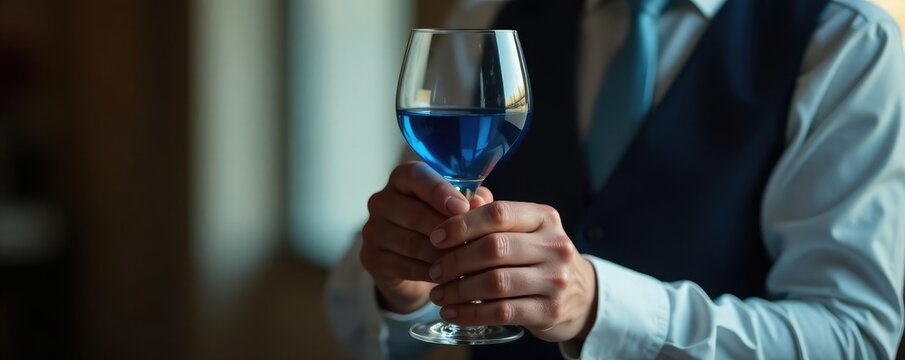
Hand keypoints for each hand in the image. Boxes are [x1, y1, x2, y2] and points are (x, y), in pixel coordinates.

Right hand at [360, 162, 491, 313]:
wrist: (413, 266)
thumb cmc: (440, 226)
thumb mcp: (457, 209)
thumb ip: (471, 200)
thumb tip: (480, 202)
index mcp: (402, 179)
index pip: (416, 176)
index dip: (440, 191)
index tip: (463, 208)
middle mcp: (381, 200)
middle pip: (415, 214)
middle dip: (448, 230)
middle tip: (474, 244)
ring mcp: (373, 230)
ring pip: (412, 243)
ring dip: (442, 255)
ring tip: (466, 262)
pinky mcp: (371, 257)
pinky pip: (405, 266)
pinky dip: (431, 272)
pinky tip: (449, 277)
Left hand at [426, 201, 596, 341]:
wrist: (580, 295)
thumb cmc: (539, 257)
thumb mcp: (525, 229)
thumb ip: (494, 215)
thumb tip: (464, 200)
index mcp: (544, 217)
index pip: (498, 214)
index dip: (462, 225)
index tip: (436, 238)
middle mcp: (554, 246)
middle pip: (494, 248)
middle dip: (456, 261)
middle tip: (434, 271)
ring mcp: (555, 280)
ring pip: (496, 283)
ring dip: (459, 290)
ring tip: (438, 295)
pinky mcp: (549, 311)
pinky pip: (502, 312)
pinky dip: (471, 314)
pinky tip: (452, 313)